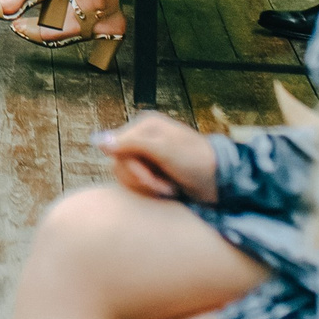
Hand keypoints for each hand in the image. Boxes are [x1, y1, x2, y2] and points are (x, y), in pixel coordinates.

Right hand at [92, 113, 218, 203]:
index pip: (117, 148)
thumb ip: (130, 144)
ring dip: (147, 188)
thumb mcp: (164, 150)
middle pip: (119, 164)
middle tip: (166, 188)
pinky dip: (150, 191)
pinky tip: (167, 192)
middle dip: (142, 180)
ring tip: (169, 190)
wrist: (221, 182)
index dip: (132, 168)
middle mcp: (142, 139)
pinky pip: (135, 184)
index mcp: (144, 126)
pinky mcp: (153, 172)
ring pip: (125, 176)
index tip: (153, 180)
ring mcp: (147, 156)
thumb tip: (96, 141)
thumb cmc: (196, 161)